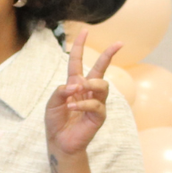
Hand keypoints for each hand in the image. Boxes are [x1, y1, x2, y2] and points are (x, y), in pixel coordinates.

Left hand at [47, 38, 119, 161]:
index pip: (78, 62)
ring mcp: (96, 102)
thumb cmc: (56, 121)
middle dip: (108, 55)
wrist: (60, 141)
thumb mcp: (52, 102)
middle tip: (118, 44)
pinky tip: (72, 107)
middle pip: (100, 69)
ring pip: (102, 85)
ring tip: (77, 90)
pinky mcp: (99, 115)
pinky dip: (82, 104)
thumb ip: (61, 91)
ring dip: (89, 85)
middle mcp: (87, 91)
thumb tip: (75, 85)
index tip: (85, 31)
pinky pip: (95, 105)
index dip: (80, 46)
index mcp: (74, 84)